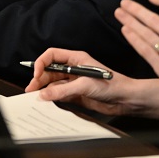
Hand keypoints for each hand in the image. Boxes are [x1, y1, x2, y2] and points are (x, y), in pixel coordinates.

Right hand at [25, 47, 146, 116]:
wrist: (126, 99)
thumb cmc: (113, 85)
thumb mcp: (85, 85)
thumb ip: (63, 90)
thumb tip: (43, 94)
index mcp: (76, 58)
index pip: (51, 55)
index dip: (41, 63)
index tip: (37, 74)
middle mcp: (73, 68)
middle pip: (49, 70)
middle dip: (39, 79)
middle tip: (31, 89)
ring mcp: (74, 82)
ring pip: (52, 84)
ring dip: (44, 89)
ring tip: (35, 97)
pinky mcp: (76, 94)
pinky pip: (59, 95)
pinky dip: (51, 98)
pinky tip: (47, 102)